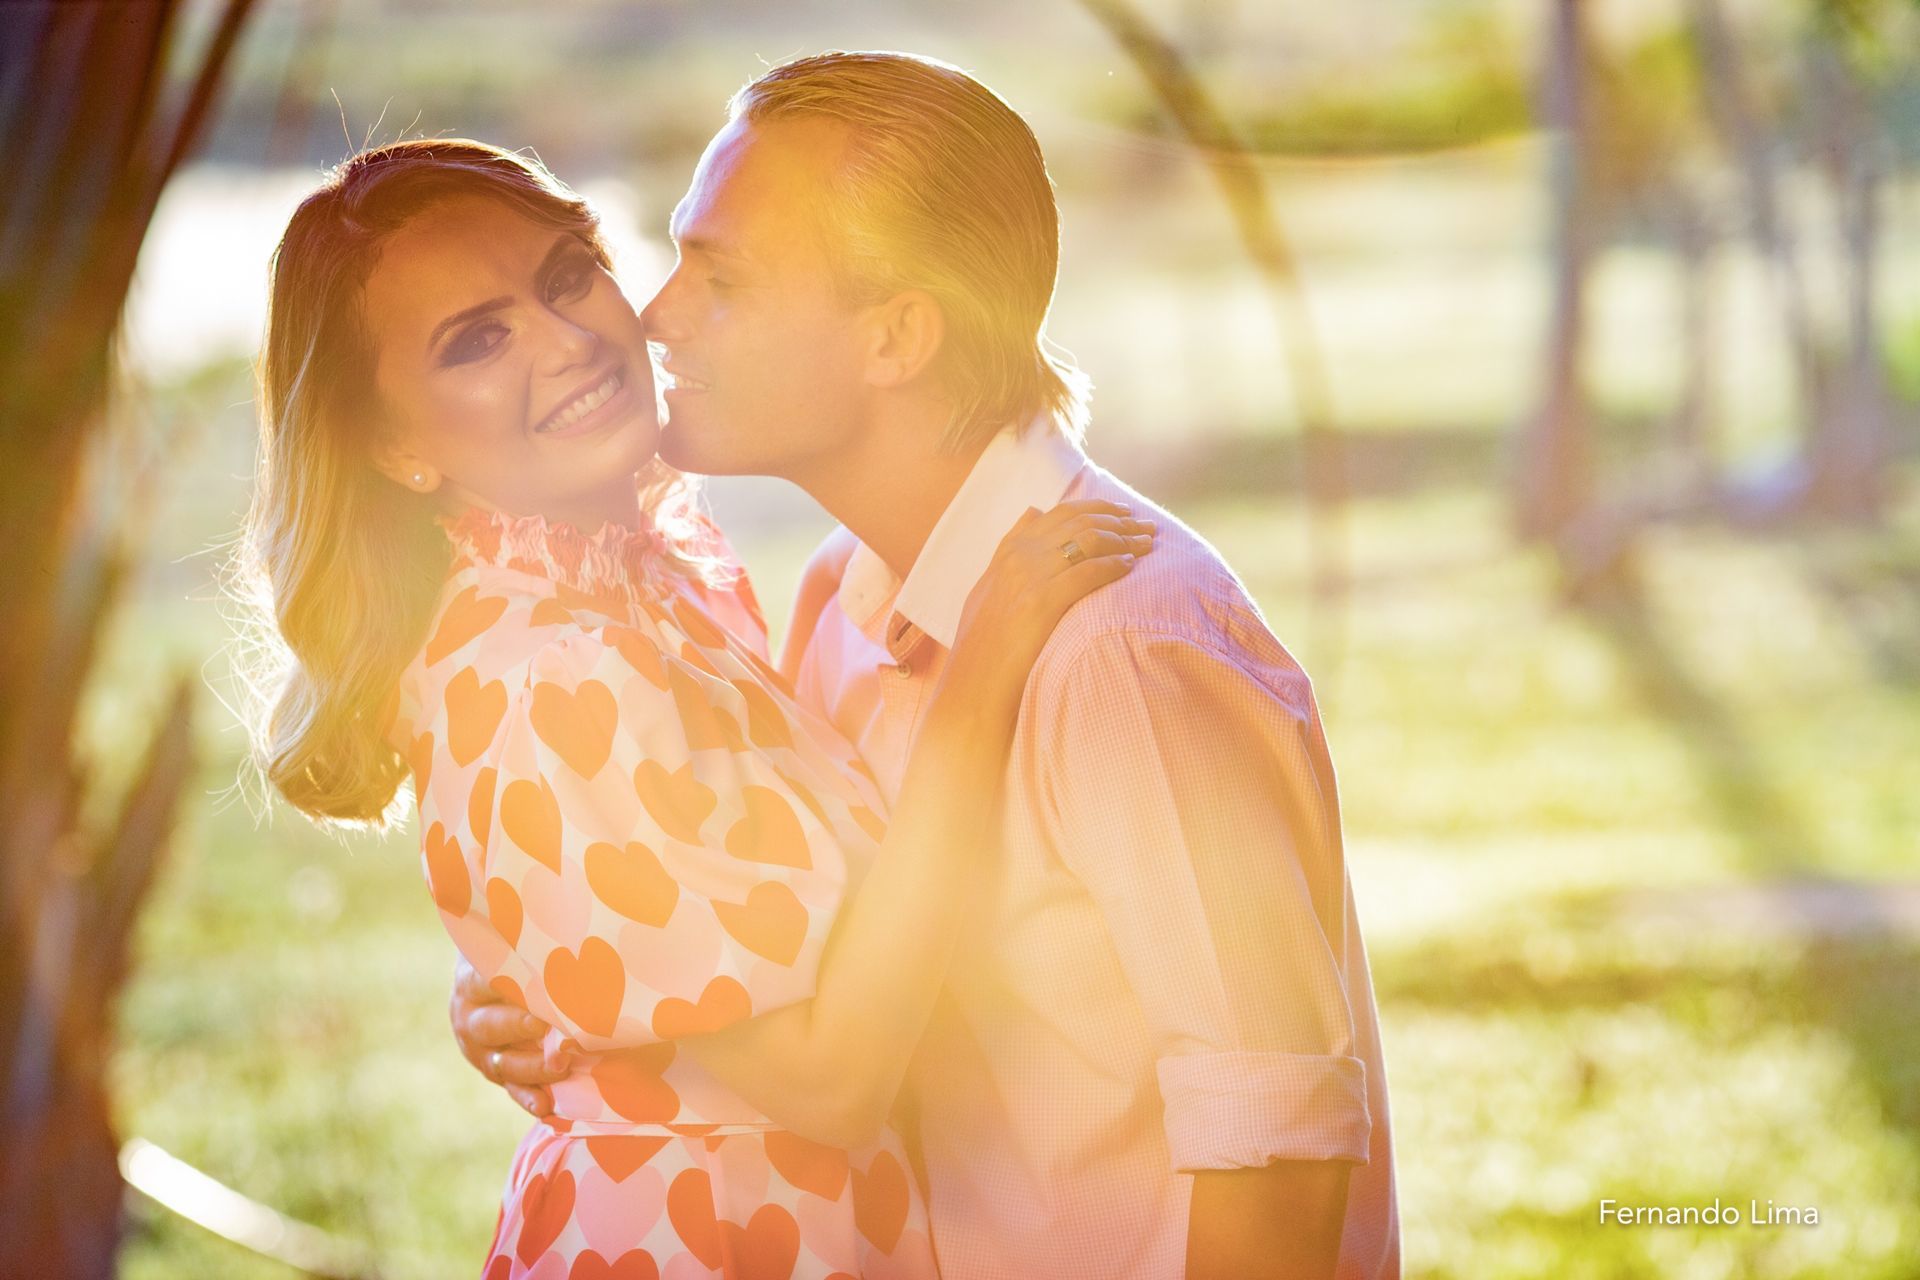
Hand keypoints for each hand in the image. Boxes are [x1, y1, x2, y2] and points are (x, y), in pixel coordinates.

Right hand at [450, 955, 567, 1117]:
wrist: (492, 981)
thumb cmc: (519, 957)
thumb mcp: (516, 949)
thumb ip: (535, 949)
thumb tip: (577, 930)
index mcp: (471, 980)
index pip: (488, 980)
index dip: (513, 983)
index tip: (543, 983)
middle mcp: (469, 1015)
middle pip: (492, 1026)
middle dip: (521, 1027)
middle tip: (549, 1026)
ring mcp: (479, 1049)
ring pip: (502, 1063)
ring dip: (533, 1066)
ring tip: (562, 1064)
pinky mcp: (495, 1072)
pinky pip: (512, 1089)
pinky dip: (529, 1098)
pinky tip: (547, 1105)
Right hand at [947, 499, 1154, 697]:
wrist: (973, 679)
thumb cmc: (984, 641)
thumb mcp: (990, 584)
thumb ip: (1011, 547)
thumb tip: (1033, 511)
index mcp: (1010, 549)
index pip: (1062, 512)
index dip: (1099, 508)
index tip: (1124, 512)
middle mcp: (1020, 555)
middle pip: (1081, 522)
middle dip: (1121, 521)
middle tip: (1148, 527)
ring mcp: (1030, 576)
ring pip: (1089, 540)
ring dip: (1126, 539)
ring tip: (1148, 544)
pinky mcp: (1041, 602)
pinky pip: (1088, 572)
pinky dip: (1114, 565)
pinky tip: (1131, 566)